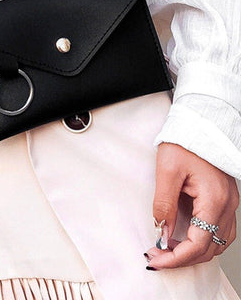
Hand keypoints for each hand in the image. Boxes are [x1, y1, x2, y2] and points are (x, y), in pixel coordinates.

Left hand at [145, 143, 238, 269]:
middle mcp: (227, 205)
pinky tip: (182, 237)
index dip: (176, 257)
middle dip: (182, 258)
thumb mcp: (166, 171)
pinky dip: (201, 239)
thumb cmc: (183, 142)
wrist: (197, 124)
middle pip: (210, 248)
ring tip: (167, 249)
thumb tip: (162, 232)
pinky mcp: (223, 198)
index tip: (156, 260)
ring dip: (193, 251)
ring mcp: (228, 202)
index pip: (199, 243)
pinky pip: (217, 229)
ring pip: (216, 242)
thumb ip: (164, 204)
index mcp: (214, 199)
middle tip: (157, 257)